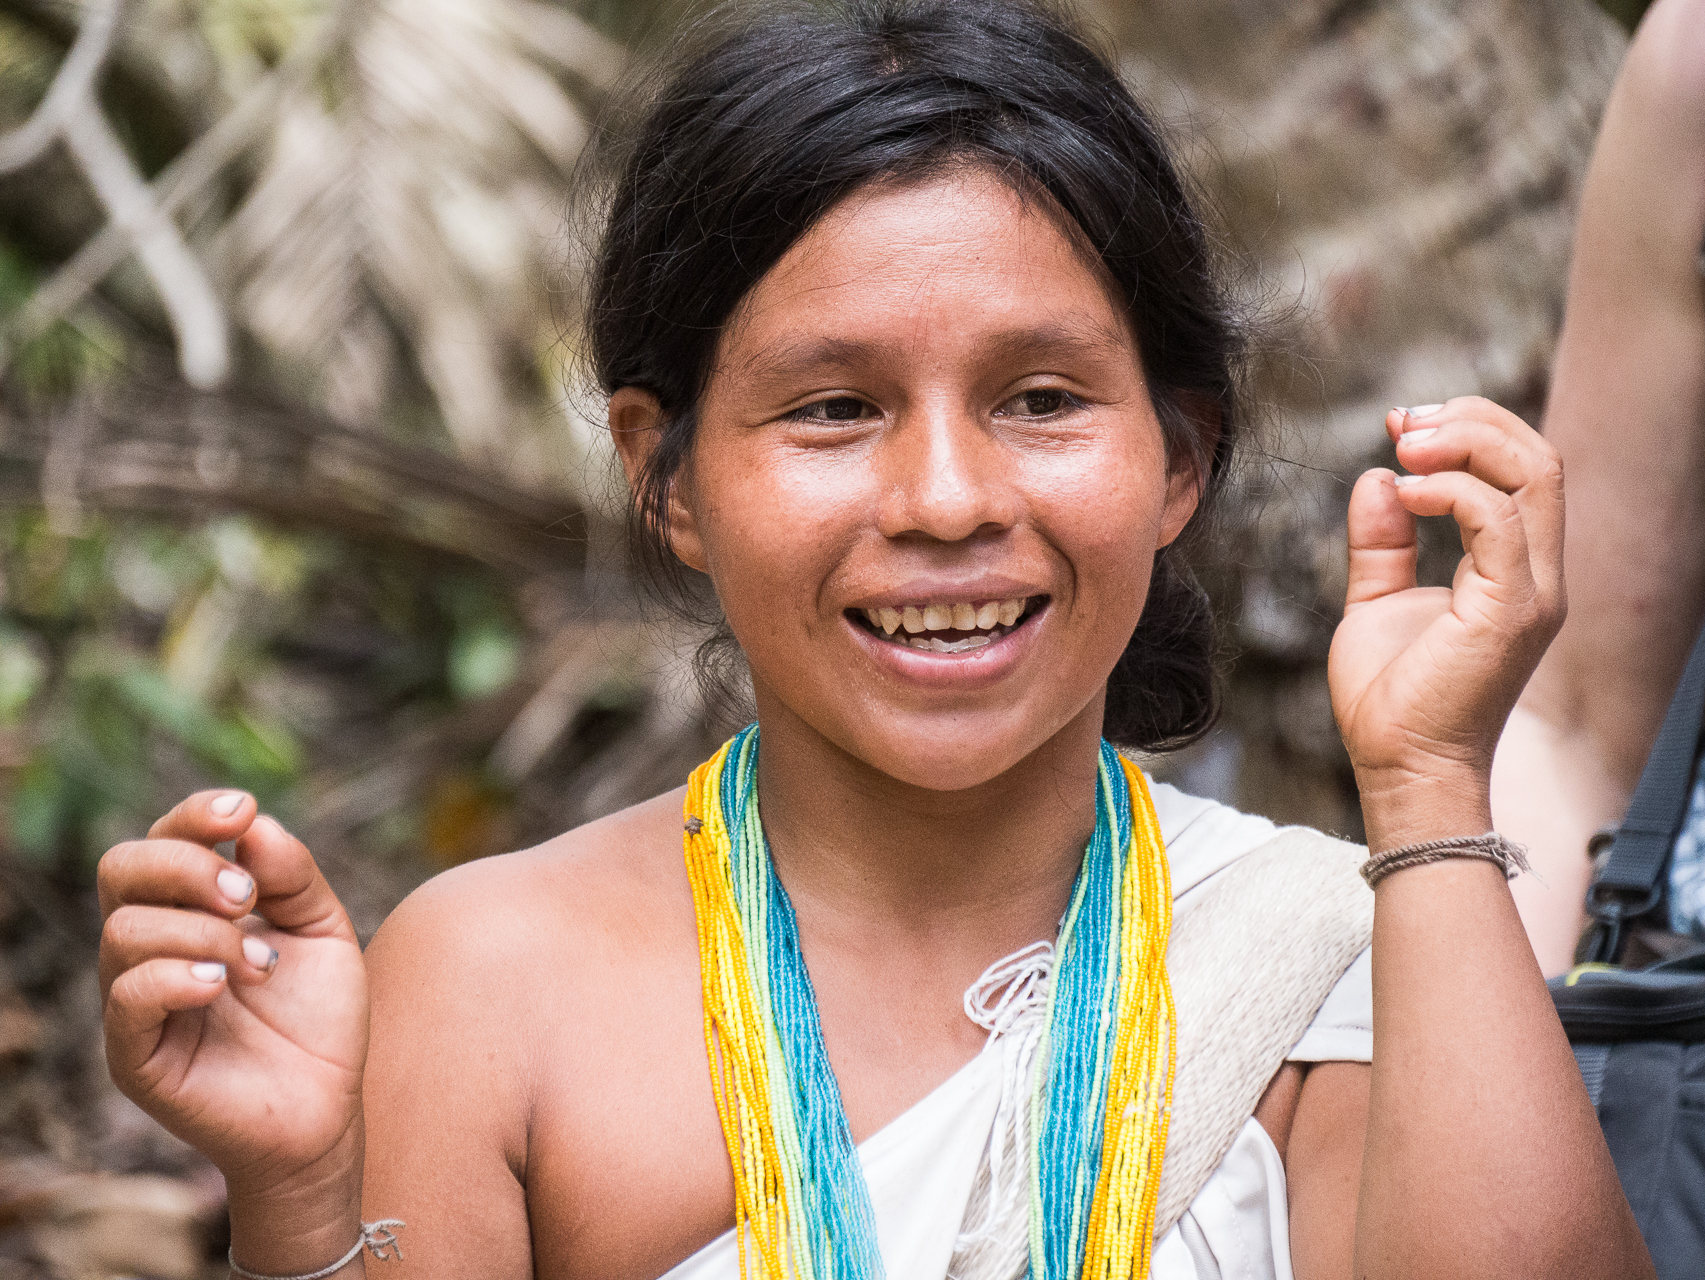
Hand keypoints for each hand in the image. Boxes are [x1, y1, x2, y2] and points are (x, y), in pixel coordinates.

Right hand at [98, 793, 367, 1194]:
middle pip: (122, 869)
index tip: (243, 811)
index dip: (194, 815)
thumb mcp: (324, 931)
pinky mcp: (136, 1055)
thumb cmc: (320, 1019)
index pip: (163, 840)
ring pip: (125, 929)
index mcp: (193, 909)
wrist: (328, 1108)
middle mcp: (155, 946)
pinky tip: (223, 984)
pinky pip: (126, 997)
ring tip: (260, 963)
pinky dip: (175, 976)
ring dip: (203, 932)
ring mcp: (139, 1000)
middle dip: (187, 863)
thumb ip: (294, 876)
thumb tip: (254, 824)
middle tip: (249, 896)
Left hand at [1328, 398, 1564, 842]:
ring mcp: (1531, 591)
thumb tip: (1375, 480)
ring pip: (1533, 474)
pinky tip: (1405, 494)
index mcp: (1514, 569)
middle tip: (1400, 421)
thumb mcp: (1375, 601)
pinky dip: (1449, 490)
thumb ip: (1381, 543)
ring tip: (1402, 445)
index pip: (1521, 470)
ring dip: (1463, 442)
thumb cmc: (1391, 700)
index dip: (1467, 429)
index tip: (1398, 425)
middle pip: (1538, 457)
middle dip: (1471, 420)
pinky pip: (1496, 519)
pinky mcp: (1511, 609)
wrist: (1398, 767)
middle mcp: (1537, 574)